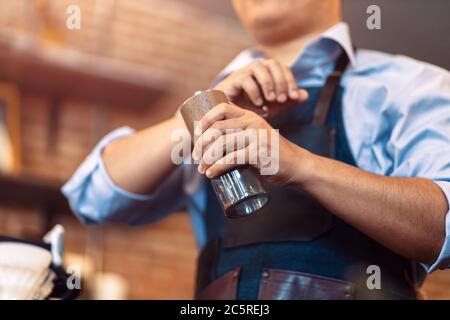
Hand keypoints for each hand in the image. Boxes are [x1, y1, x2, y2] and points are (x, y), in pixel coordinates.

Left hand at [192, 103, 311, 186]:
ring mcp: (257, 137)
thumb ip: (240, 136)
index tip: (196, 135)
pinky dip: (217, 167)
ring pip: (222, 144)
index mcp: (250, 116)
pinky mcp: (259, 153)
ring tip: (202, 169)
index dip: (204, 120)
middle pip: (217, 128)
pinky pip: (231, 158)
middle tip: (196, 158)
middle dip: (201, 144)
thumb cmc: (272, 154)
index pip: (221, 108)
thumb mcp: (257, 137)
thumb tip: (211, 145)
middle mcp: (253, 122)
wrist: (297, 166)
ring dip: (207, 158)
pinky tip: (211, 173)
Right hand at [215, 59, 308, 117]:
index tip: (294, 97)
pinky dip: (255, 91)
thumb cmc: (249, 110)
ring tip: (272, 100)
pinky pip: (245, 79)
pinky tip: (259, 105)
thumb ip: (288, 101)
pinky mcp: (231, 81)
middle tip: (283, 99)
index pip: (283, 68)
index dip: (291, 81)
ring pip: (259, 66)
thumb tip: (305, 95)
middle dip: (280, 81)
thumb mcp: (272, 108)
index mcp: (266, 72)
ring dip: (268, 83)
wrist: (225, 118)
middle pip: (272, 63)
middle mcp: (254, 69)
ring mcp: (242, 73)